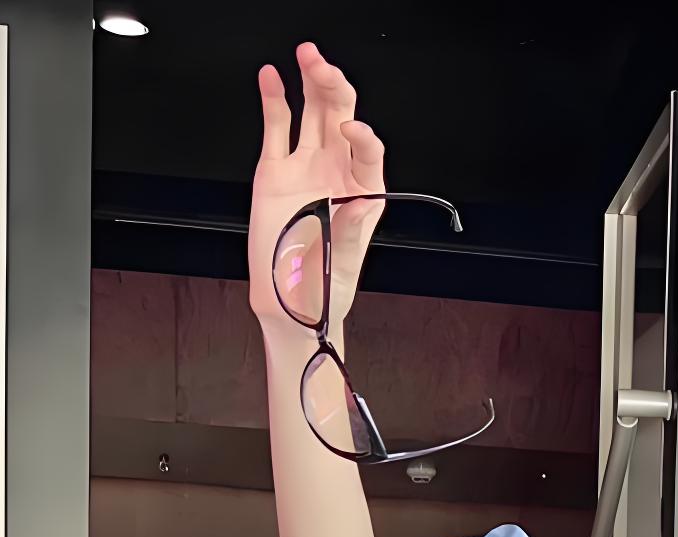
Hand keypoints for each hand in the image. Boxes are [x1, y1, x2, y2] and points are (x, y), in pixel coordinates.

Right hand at [249, 42, 384, 332]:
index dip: (363, 135)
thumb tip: (359, 202)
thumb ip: (351, 230)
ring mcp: (305, 167)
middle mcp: (335, 172)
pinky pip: (276, 127)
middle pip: (339, 117)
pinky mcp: (274, 170)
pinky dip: (273, 99)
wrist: (290, 303)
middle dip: (333, 87)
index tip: (353, 131)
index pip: (368, 150)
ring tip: (306, 56)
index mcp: (362, 191)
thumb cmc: (326, 286)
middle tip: (322, 66)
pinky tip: (272, 77)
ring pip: (310, 113)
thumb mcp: (345, 262)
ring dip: (310, 82)